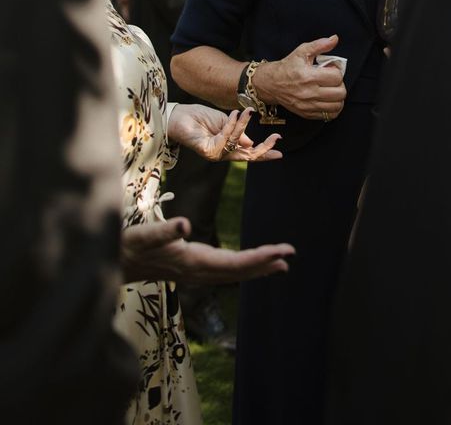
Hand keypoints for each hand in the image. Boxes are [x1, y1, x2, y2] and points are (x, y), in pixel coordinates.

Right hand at [121, 217, 294, 283]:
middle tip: (290, 254)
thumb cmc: (127, 247)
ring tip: (281, 263)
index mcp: (193, 263)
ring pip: (232, 273)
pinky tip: (248, 264)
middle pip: (238, 271)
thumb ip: (164, 230)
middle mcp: (198, 272)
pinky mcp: (190, 269)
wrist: (112, 264)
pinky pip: (224, 271)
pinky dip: (242, 267)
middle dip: (265, 263)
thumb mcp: (144, 235)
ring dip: (256, 268)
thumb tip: (185, 224)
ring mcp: (194, 273)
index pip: (235, 263)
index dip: (260, 258)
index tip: (282, 252)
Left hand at [167, 105, 282, 161]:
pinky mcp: (207, 150)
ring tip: (247, 112)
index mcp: (227, 146)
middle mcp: (222, 153)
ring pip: (237, 143)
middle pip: (247, 156)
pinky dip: (232, 125)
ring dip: (243, 126)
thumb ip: (237, 132)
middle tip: (276, 138)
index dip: (264, 153)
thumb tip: (251, 143)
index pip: (248, 153)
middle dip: (263, 149)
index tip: (280, 152)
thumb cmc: (198, 117)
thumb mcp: (223, 122)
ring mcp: (214, 153)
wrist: (178, 115)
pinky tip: (233, 114)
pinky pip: (225, 138)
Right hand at [254, 35, 346, 120]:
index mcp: (309, 76)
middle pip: (340, 93)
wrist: (271, 84)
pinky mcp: (307, 114)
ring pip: (337, 106)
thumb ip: (320, 45)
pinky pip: (328, 116)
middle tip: (332, 80)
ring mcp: (308, 105)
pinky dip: (333, 109)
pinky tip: (328, 100)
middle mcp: (309, 93)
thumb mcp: (302, 51)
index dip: (337, 71)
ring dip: (338, 98)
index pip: (337, 77)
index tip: (331, 69)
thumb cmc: (287, 67)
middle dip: (340, 85)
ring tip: (332, 90)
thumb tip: (335, 39)